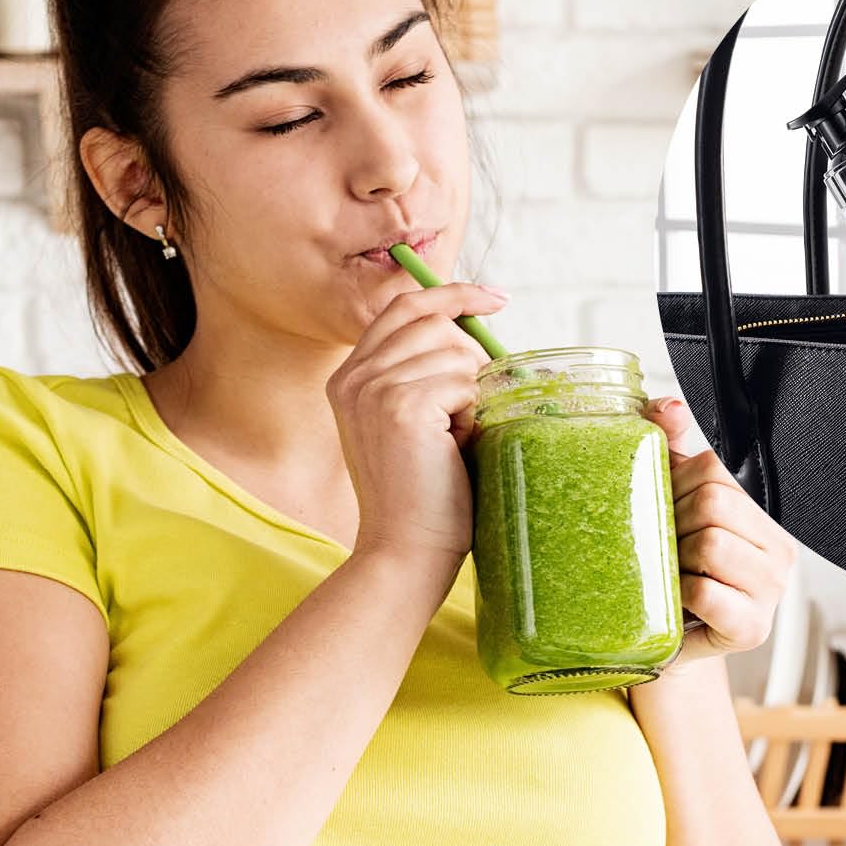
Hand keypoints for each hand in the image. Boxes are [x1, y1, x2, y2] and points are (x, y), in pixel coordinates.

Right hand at [326, 281, 508, 571]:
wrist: (408, 550)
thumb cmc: (426, 496)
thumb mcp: (417, 424)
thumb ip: (428, 376)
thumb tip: (479, 334)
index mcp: (350, 376)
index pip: (403, 307)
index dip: (452, 294)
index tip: (495, 298)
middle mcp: (354, 376)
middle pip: (435, 323)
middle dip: (472, 359)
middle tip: (472, 411)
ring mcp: (374, 388)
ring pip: (456, 353)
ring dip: (473, 395)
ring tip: (454, 440)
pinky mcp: (401, 406)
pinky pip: (466, 382)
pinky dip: (474, 414)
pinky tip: (455, 447)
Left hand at [644, 395, 797, 670]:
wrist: (664, 636)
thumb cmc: (672, 567)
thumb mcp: (671, 500)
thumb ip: (671, 448)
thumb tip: (669, 407)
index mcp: (763, 512)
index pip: (716, 470)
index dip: (675, 484)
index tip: (665, 507)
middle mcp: (780, 548)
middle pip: (713, 504)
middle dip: (673, 522)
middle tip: (663, 546)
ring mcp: (772, 590)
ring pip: (710, 545)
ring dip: (674, 560)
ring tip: (671, 573)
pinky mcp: (753, 627)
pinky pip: (705, 593)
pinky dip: (679, 594)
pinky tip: (678, 602)